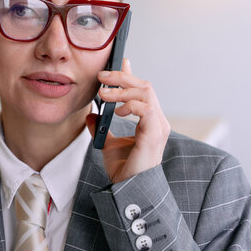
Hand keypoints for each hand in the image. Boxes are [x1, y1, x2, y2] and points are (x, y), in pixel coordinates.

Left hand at [86, 58, 169, 183]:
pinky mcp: (154, 133)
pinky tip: (117, 110)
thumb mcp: (107, 143)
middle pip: (144, 86)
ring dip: (121, 89)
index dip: (130, 75)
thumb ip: (102, 127)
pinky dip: (130, 104)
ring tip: (102, 94)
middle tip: (101, 76)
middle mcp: (157, 120)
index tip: (119, 61)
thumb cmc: (124, 169)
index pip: (141, 90)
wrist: (128, 189)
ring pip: (145, 92)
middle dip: (122, 77)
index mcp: (149, 120)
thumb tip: (91, 113)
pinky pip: (146, 108)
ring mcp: (158, 126)